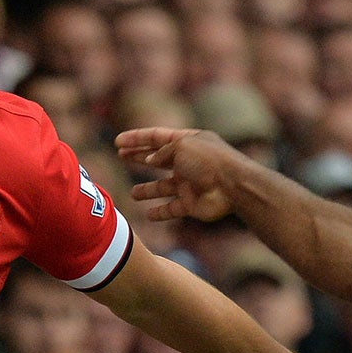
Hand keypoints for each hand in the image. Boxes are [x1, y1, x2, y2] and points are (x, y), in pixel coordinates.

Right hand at [115, 127, 241, 222]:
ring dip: (148, 190)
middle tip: (120, 157)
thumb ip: (162, 152)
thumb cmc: (209, 161)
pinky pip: (172, 208)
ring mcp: (189, 184)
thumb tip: (150, 160)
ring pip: (163, 187)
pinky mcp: (191, 204)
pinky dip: (160, 212)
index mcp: (187, 142)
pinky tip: (148, 215)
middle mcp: (187, 162)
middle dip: (139, 158)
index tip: (118, 141)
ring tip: (133, 193)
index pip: (157, 137)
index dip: (137, 138)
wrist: (233, 187)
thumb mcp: (182, 147)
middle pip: (158, 159)